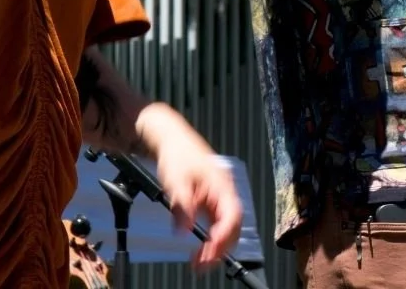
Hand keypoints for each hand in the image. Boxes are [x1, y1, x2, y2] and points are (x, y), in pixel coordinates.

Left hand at [147, 116, 242, 269]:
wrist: (172, 141)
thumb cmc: (179, 155)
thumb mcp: (177, 181)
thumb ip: (182, 206)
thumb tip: (184, 230)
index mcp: (222, 185)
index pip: (233, 215)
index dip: (224, 236)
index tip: (211, 252)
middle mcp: (225, 193)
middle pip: (233, 225)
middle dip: (221, 247)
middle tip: (203, 264)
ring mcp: (218, 198)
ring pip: (226, 227)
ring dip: (216, 246)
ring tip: (200, 261)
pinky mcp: (210, 202)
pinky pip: (216, 224)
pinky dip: (210, 238)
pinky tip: (200, 248)